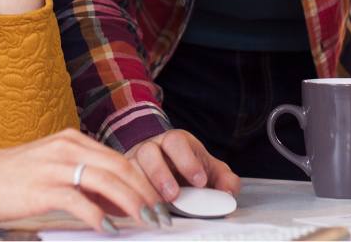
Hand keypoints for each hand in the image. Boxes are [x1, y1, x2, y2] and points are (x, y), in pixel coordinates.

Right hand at [0, 129, 167, 233]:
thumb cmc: (12, 179)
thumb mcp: (53, 168)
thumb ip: (83, 180)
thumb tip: (115, 202)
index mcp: (73, 140)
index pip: (119, 159)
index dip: (143, 180)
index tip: (158, 201)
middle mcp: (68, 147)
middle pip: (120, 167)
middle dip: (146, 192)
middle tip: (161, 215)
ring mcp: (56, 166)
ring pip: (107, 181)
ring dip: (132, 203)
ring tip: (147, 221)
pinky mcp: (43, 187)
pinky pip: (79, 200)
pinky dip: (98, 216)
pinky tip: (110, 229)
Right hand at [125, 129, 240, 201]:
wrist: (166, 164)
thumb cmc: (189, 167)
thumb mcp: (210, 169)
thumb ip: (224, 179)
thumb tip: (228, 192)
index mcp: (175, 141)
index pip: (177, 142)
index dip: (187, 162)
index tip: (200, 182)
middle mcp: (152, 147)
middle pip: (149, 151)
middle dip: (161, 174)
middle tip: (174, 195)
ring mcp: (135, 160)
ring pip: (131, 166)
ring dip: (144, 186)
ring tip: (159, 204)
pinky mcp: (125, 176)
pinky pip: (123, 182)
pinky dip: (132, 195)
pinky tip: (143, 208)